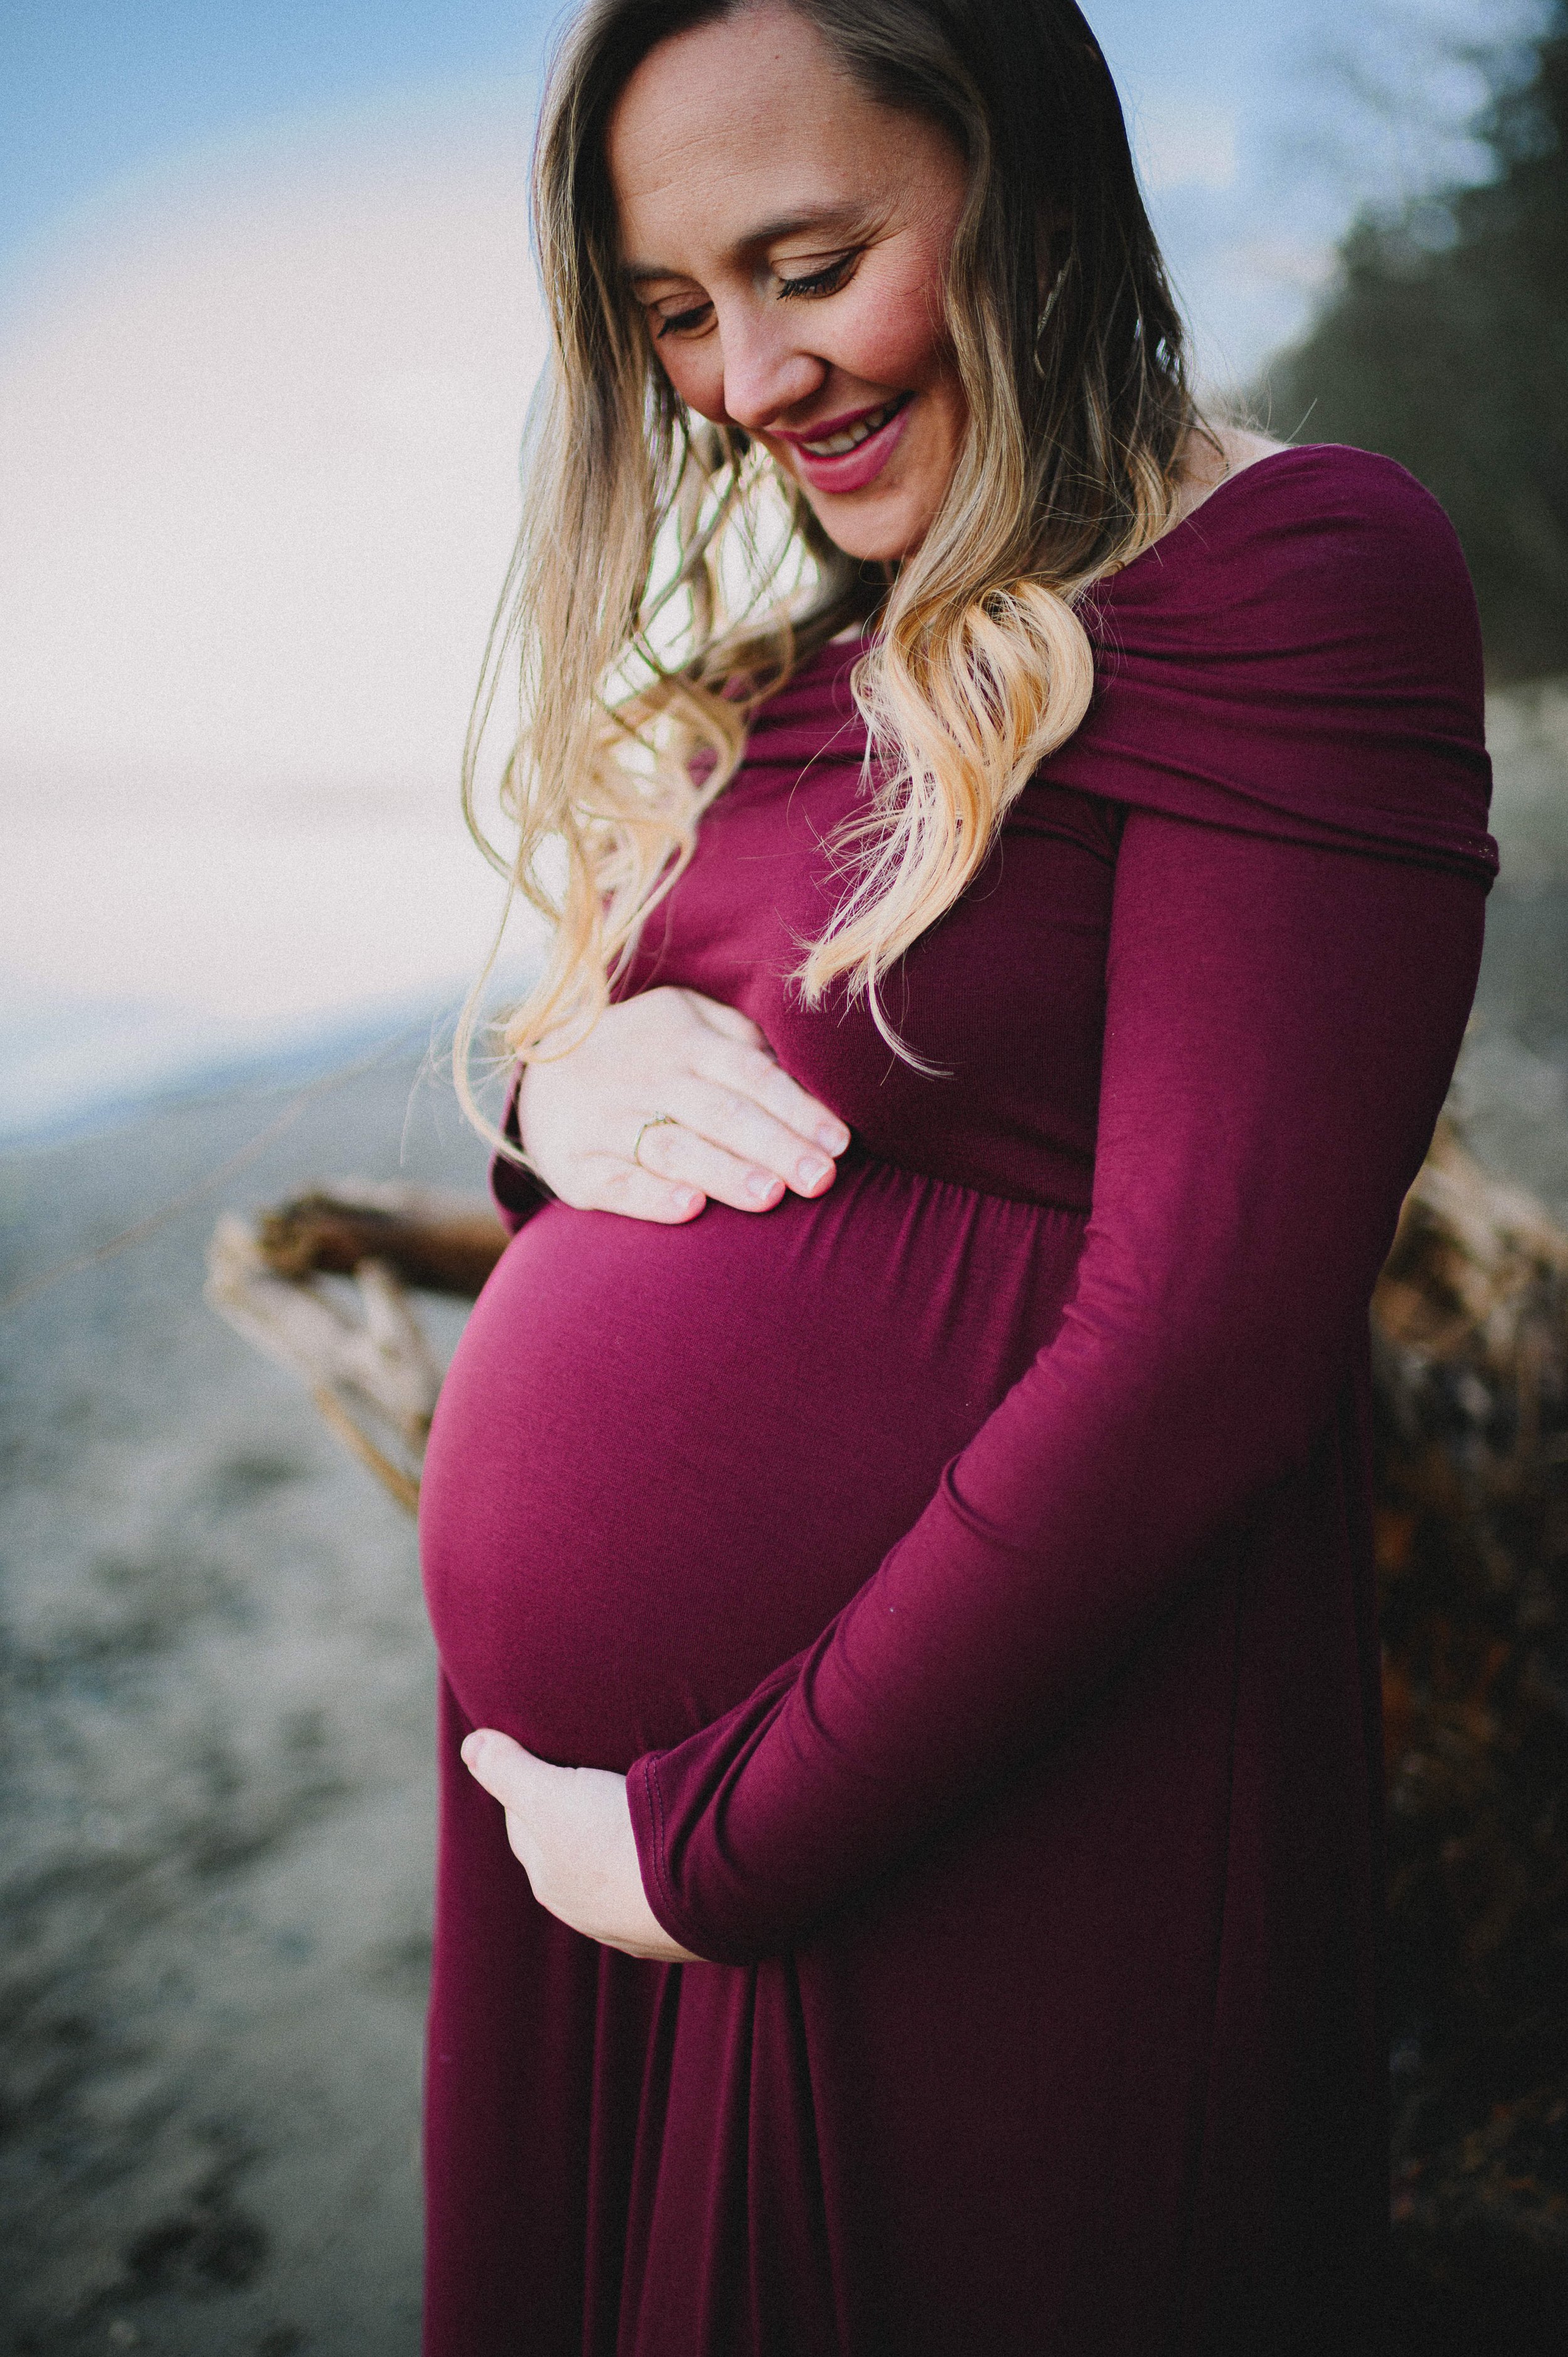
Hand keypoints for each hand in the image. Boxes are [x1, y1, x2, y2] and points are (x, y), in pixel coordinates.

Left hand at [460, 1728, 701, 1962]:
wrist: (693, 1890)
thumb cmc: (614, 1836)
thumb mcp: (551, 1793)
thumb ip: (508, 1770)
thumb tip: (470, 1746)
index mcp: (548, 1878)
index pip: (527, 1824)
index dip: (536, 1785)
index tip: (555, 1756)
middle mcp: (583, 1909)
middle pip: (568, 1853)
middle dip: (575, 1820)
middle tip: (597, 1779)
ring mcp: (631, 1924)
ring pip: (614, 1877)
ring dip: (619, 1849)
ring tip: (639, 1815)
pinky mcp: (676, 1928)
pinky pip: (657, 1893)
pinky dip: (657, 1872)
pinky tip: (673, 1855)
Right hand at [517, 986, 849, 1223]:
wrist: (535, 1070)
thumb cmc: (639, 1050)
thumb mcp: (683, 1018)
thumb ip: (739, 1038)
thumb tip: (803, 1070)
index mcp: (683, 1040)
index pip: (750, 1074)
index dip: (796, 1108)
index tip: (839, 1143)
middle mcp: (648, 1078)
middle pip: (720, 1112)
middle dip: (774, 1146)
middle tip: (820, 1180)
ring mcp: (607, 1121)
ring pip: (673, 1147)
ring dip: (723, 1172)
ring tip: (769, 1197)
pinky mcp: (575, 1164)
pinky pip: (615, 1182)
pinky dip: (650, 1196)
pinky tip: (689, 1208)